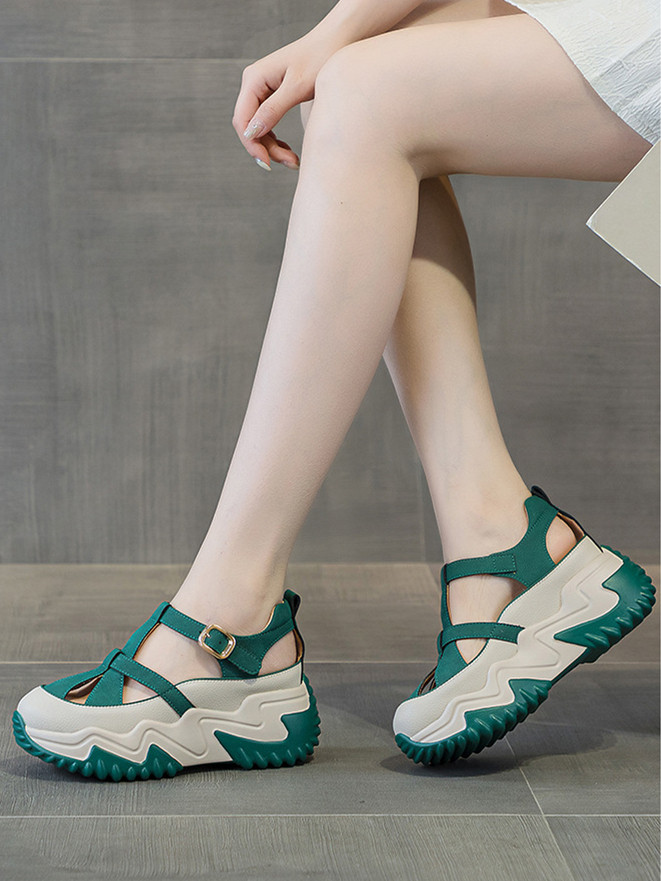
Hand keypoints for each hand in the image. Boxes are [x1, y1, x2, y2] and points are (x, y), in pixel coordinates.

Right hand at [232, 32, 346, 170]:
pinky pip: (267, 123)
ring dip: (273, 147)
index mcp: (254, 79)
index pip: (242, 120)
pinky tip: (289, 149)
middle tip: (290, 163)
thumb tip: (252, 133)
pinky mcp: (273, 95)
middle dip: (266, 148)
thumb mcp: (297, 87)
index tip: (268, 163)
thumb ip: (273, 110)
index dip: (252, 145)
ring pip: (259, 128)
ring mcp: (262, 90)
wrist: (336, 42)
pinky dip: (276, 139)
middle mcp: (254, 84)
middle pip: (249, 127)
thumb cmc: (319, 58)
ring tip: (294, 160)